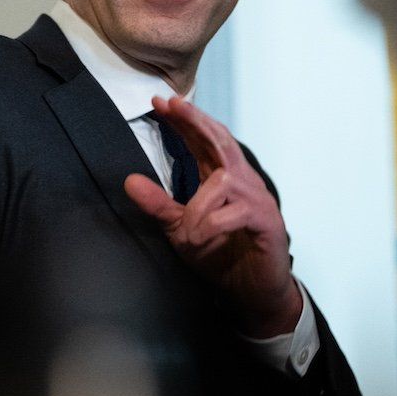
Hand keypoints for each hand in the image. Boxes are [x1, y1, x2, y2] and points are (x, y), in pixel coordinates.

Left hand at [124, 96, 301, 337]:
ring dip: (197, 205)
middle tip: (172, 105)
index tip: (160, 102)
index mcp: (222, 179)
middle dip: (196, 121)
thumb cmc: (222, 256)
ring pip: (223, 180)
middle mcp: (242, 182)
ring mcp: (256, 199)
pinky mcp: (266, 221)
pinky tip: (198, 237)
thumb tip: (129, 180)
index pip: (204, 140)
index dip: (185, 120)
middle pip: (221, 140)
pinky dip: (212, 223)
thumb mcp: (181, 230)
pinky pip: (236, 212)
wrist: (254, 293)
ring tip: (185, 232)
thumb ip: (159, 205)